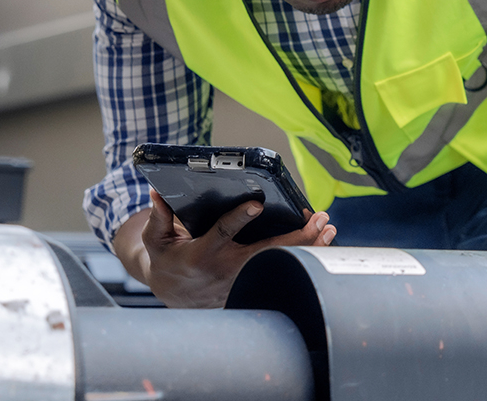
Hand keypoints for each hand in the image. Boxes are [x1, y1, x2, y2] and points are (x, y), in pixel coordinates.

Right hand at [116, 189, 335, 308]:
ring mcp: (244, 277)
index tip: (257, 203)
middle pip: (268, 252)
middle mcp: (228, 268)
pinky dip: (304, 255)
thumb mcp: (157, 240)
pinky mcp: (253, 279)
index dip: (240, 218)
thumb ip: (158, 218)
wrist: (175, 292)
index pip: (224, 233)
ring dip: (307, 246)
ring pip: (281, 262)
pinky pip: (282, 266)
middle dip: (296, 236)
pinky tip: (322, 242)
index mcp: (204, 253)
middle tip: (318, 219)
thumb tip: (157, 194)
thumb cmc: (168, 259)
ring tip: (328, 228)